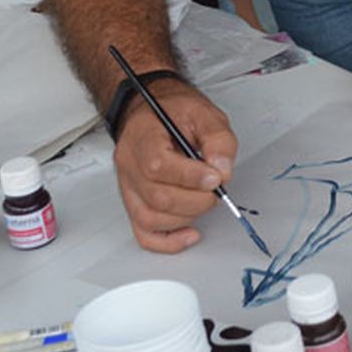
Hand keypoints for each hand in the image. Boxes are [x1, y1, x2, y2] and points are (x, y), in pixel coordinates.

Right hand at [112, 81, 239, 252]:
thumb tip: (222, 170)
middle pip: (157, 197)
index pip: (158, 166)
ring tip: (203, 200)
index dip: (190, 177)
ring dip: (186, 217)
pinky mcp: (134, 202)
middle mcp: (129, 164)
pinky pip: (144, 232)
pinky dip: (168, 240)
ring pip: (150, 217)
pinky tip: (189, 233)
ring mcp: (129, 186)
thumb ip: (218, 139)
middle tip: (216, 189)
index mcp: (142, 137)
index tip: (214, 177)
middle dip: (196, 200)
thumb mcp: (203, 113)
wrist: (152, 111)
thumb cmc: (174, 112)